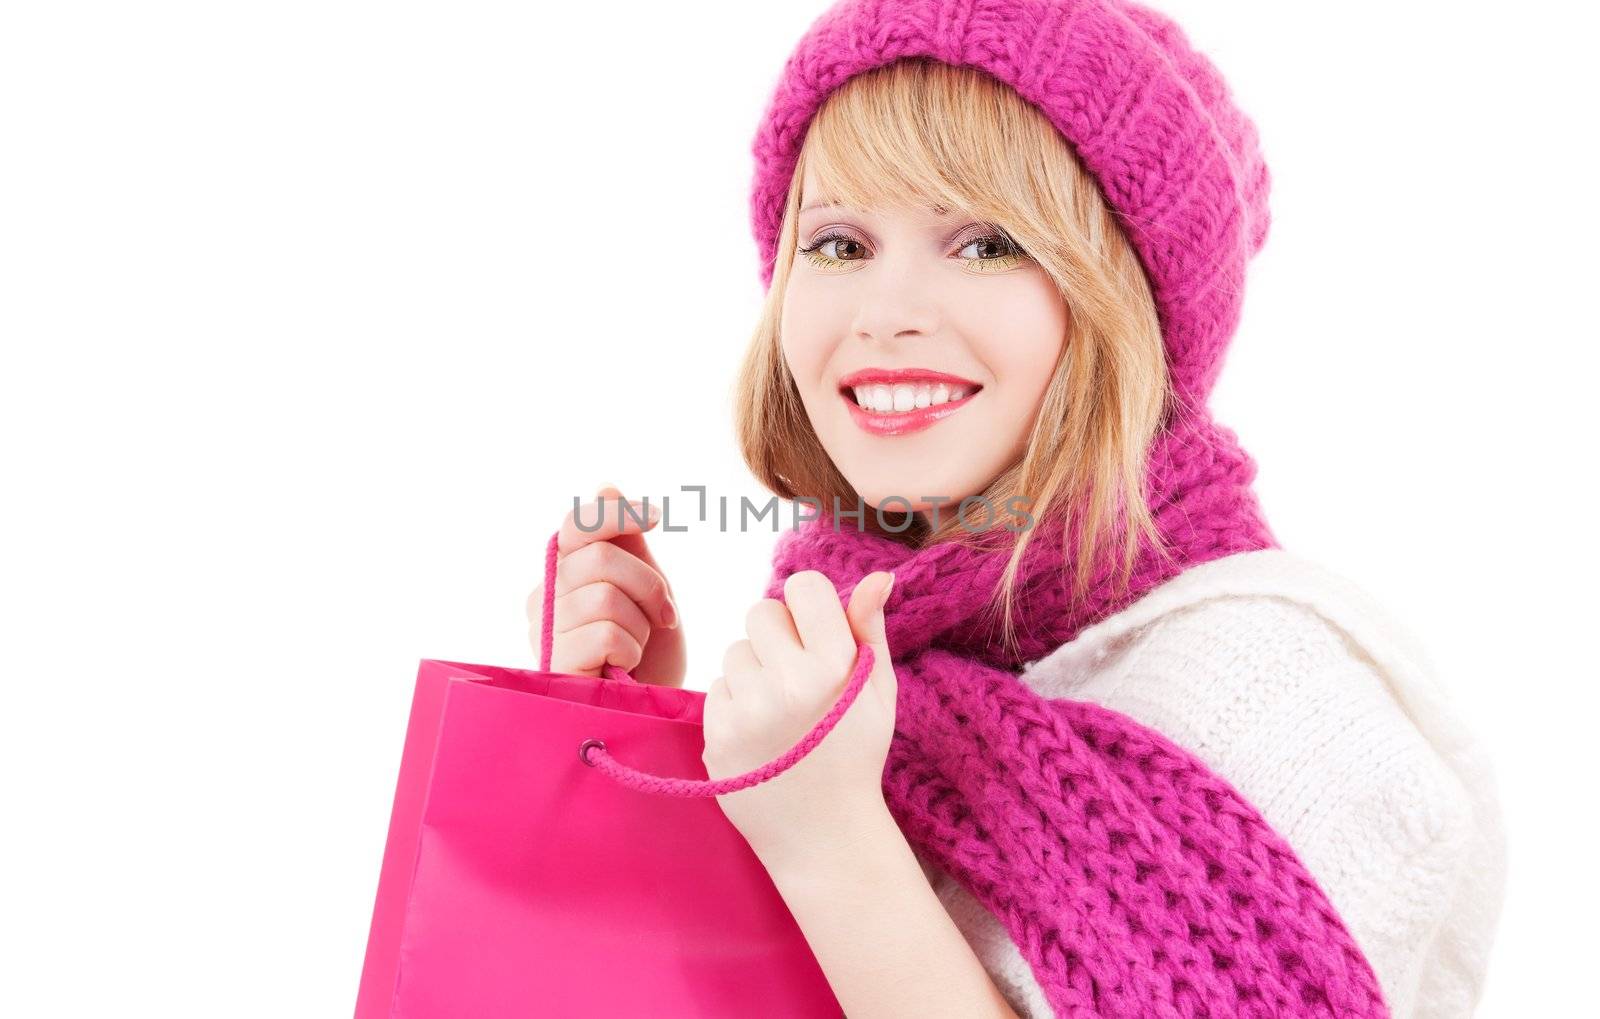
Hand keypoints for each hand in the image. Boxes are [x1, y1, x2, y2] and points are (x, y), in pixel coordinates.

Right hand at [526, 483, 685, 687]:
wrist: (650, 711)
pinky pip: (606, 634)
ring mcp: (545, 632)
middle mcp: (544, 598)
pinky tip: (623, 669)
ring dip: (640, 625)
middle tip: (663, 617)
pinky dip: (630, 650)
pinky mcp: (555, 666)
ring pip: (605, 597)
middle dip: (647, 586)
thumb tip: (606, 486)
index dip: (614, 513)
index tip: (654, 516)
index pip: (576, 525)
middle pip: (598, 557)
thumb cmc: (649, 653)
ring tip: (637, 648)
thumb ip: (627, 543)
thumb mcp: (646, 590)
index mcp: (564, 572)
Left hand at [704, 568, 896, 863]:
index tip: (817, 633)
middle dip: (777, 635)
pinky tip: (762, 732)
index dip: (809, 606)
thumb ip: (871, 630)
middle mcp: (787, 684)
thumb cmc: (856, 755)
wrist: (826, 837)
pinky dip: (735, 703)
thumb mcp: (878, 693)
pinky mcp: (717, 737)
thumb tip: (878, 576)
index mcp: (834, 666)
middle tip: (797, 674)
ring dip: (754, 670)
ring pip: (734, 650)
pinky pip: (716, 689)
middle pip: (760, 611)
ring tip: (780, 710)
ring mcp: (748, 712)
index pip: (802, 587)